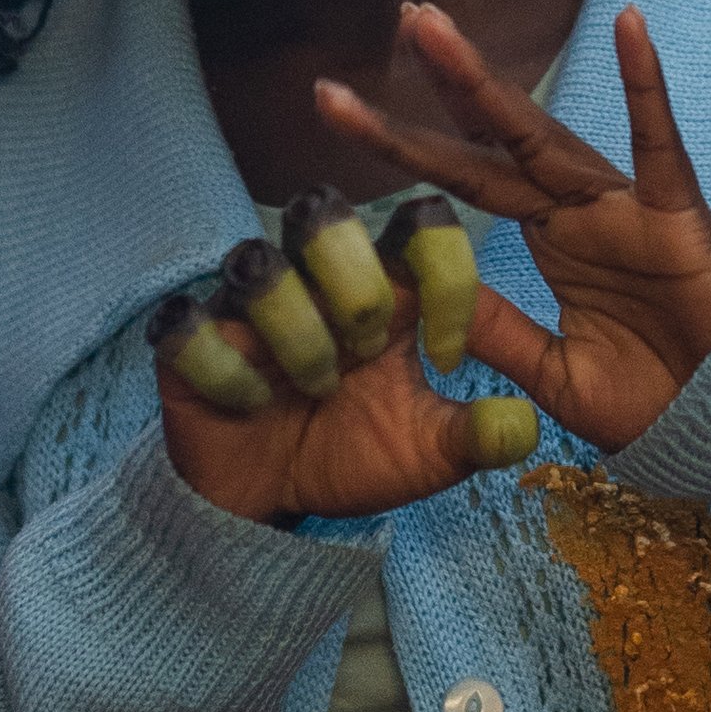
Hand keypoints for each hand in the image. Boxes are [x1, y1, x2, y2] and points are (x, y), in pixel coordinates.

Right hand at [155, 237, 535, 530]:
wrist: (275, 500)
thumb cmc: (357, 452)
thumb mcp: (427, 454)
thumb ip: (473, 436)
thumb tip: (524, 429)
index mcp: (383, 285)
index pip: (419, 223)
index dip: (445, 271)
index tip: (451, 354)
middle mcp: (311, 277)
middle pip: (324, 211)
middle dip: (356, 284)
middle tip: (368, 351)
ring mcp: (244, 304)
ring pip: (257, 262)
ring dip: (296, 331)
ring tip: (316, 387)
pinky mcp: (185, 339)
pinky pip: (189, 323)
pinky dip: (225, 368)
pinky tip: (250, 406)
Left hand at [316, 2, 710, 454]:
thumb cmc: (654, 396)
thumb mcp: (553, 374)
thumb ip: (497, 332)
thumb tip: (424, 296)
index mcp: (548, 236)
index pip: (461, 180)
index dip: (403, 142)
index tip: (337, 102)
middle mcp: (577, 206)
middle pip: (492, 138)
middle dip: (441, 81)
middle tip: (401, 14)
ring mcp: (623, 204)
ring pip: (544, 133)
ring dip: (484, 81)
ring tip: (432, 27)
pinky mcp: (675, 214)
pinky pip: (659, 143)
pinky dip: (646, 85)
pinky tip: (630, 26)